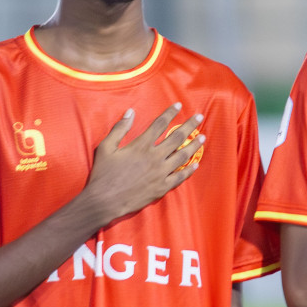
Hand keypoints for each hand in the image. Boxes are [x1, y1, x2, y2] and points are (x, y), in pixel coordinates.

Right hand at [83, 105, 205, 226]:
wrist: (105, 201)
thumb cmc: (103, 174)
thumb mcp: (106, 148)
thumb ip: (119, 129)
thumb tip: (130, 112)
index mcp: (141, 146)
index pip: (159, 124)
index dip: (170, 113)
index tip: (179, 105)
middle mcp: (154, 157)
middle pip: (177, 137)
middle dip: (189, 126)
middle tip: (199, 117)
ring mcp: (161, 173)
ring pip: (183, 156)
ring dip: (194, 145)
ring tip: (202, 137)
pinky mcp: (163, 187)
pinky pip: (180, 176)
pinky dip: (189, 169)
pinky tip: (196, 163)